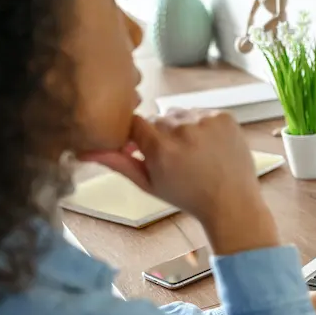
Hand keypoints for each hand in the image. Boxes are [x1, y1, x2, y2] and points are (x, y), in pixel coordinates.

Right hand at [79, 110, 277, 254]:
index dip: (139, 135)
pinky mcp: (224, 117)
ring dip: (182, 127)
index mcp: (160, 147)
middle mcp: (182, 130)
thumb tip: (83, 150)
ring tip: (194, 152)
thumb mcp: (149, 184)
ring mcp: (206, 121)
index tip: (147, 149)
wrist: (232, 202)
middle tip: (175, 157)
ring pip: (180, 113)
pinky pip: (203, 112)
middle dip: (161, 133)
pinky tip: (209, 146)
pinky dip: (203, 125)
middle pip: (158, 118)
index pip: (134, 123)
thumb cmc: (188, 196)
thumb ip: (118, 163)